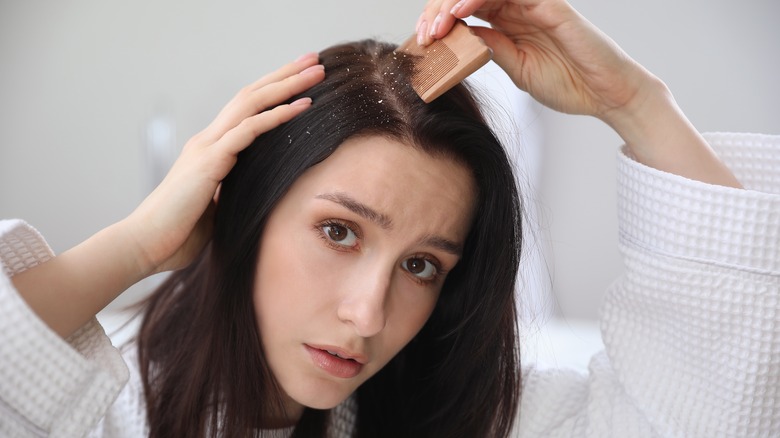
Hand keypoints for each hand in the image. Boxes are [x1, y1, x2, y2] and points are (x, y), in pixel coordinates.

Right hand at [127, 54, 325, 273]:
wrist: (145, 245)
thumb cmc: (178, 233)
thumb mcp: (216, 209)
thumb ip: (232, 194)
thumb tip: (253, 197)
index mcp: (211, 150)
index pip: (246, 110)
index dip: (274, 92)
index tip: (302, 80)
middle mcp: (209, 141)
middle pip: (251, 96)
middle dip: (284, 75)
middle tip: (314, 60)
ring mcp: (208, 147)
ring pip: (252, 103)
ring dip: (287, 85)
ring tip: (316, 71)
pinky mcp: (209, 162)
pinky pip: (248, 130)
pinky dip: (276, 116)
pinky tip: (301, 106)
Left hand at [416, 0, 740, 187]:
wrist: (606, 95)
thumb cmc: (568, 83)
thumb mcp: (517, 69)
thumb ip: (491, 49)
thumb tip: (460, 38)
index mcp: (509, 24)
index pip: (466, 12)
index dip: (440, 21)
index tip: (422, 41)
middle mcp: (518, 9)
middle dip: (439, 11)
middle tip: (423, 33)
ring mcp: (533, 4)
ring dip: (452, 4)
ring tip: (435, 26)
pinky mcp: (549, 5)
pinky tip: (458, 14)